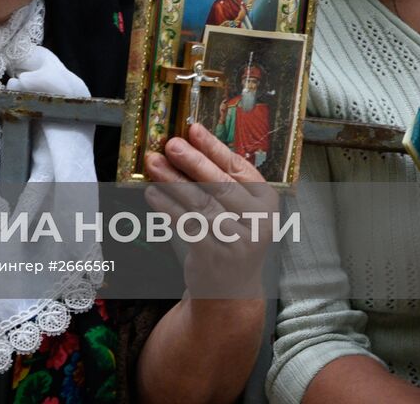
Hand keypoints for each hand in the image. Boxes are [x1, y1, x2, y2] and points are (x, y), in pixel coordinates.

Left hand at [144, 123, 277, 297]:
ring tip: (153, 163)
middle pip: (220, 185)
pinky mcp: (215, 255)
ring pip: (200, 203)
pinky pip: (187, 225)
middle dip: (192, 161)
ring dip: (173, 181)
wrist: (230, 289)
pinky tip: (152, 193)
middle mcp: (258, 221)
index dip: (214, 147)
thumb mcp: (238, 208)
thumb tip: (189, 143)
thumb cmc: (231, 237)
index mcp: (267, 202)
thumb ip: (221, 179)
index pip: (239, 168)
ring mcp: (238, 241)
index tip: (193, 129)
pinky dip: (167, 207)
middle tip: (170, 144)